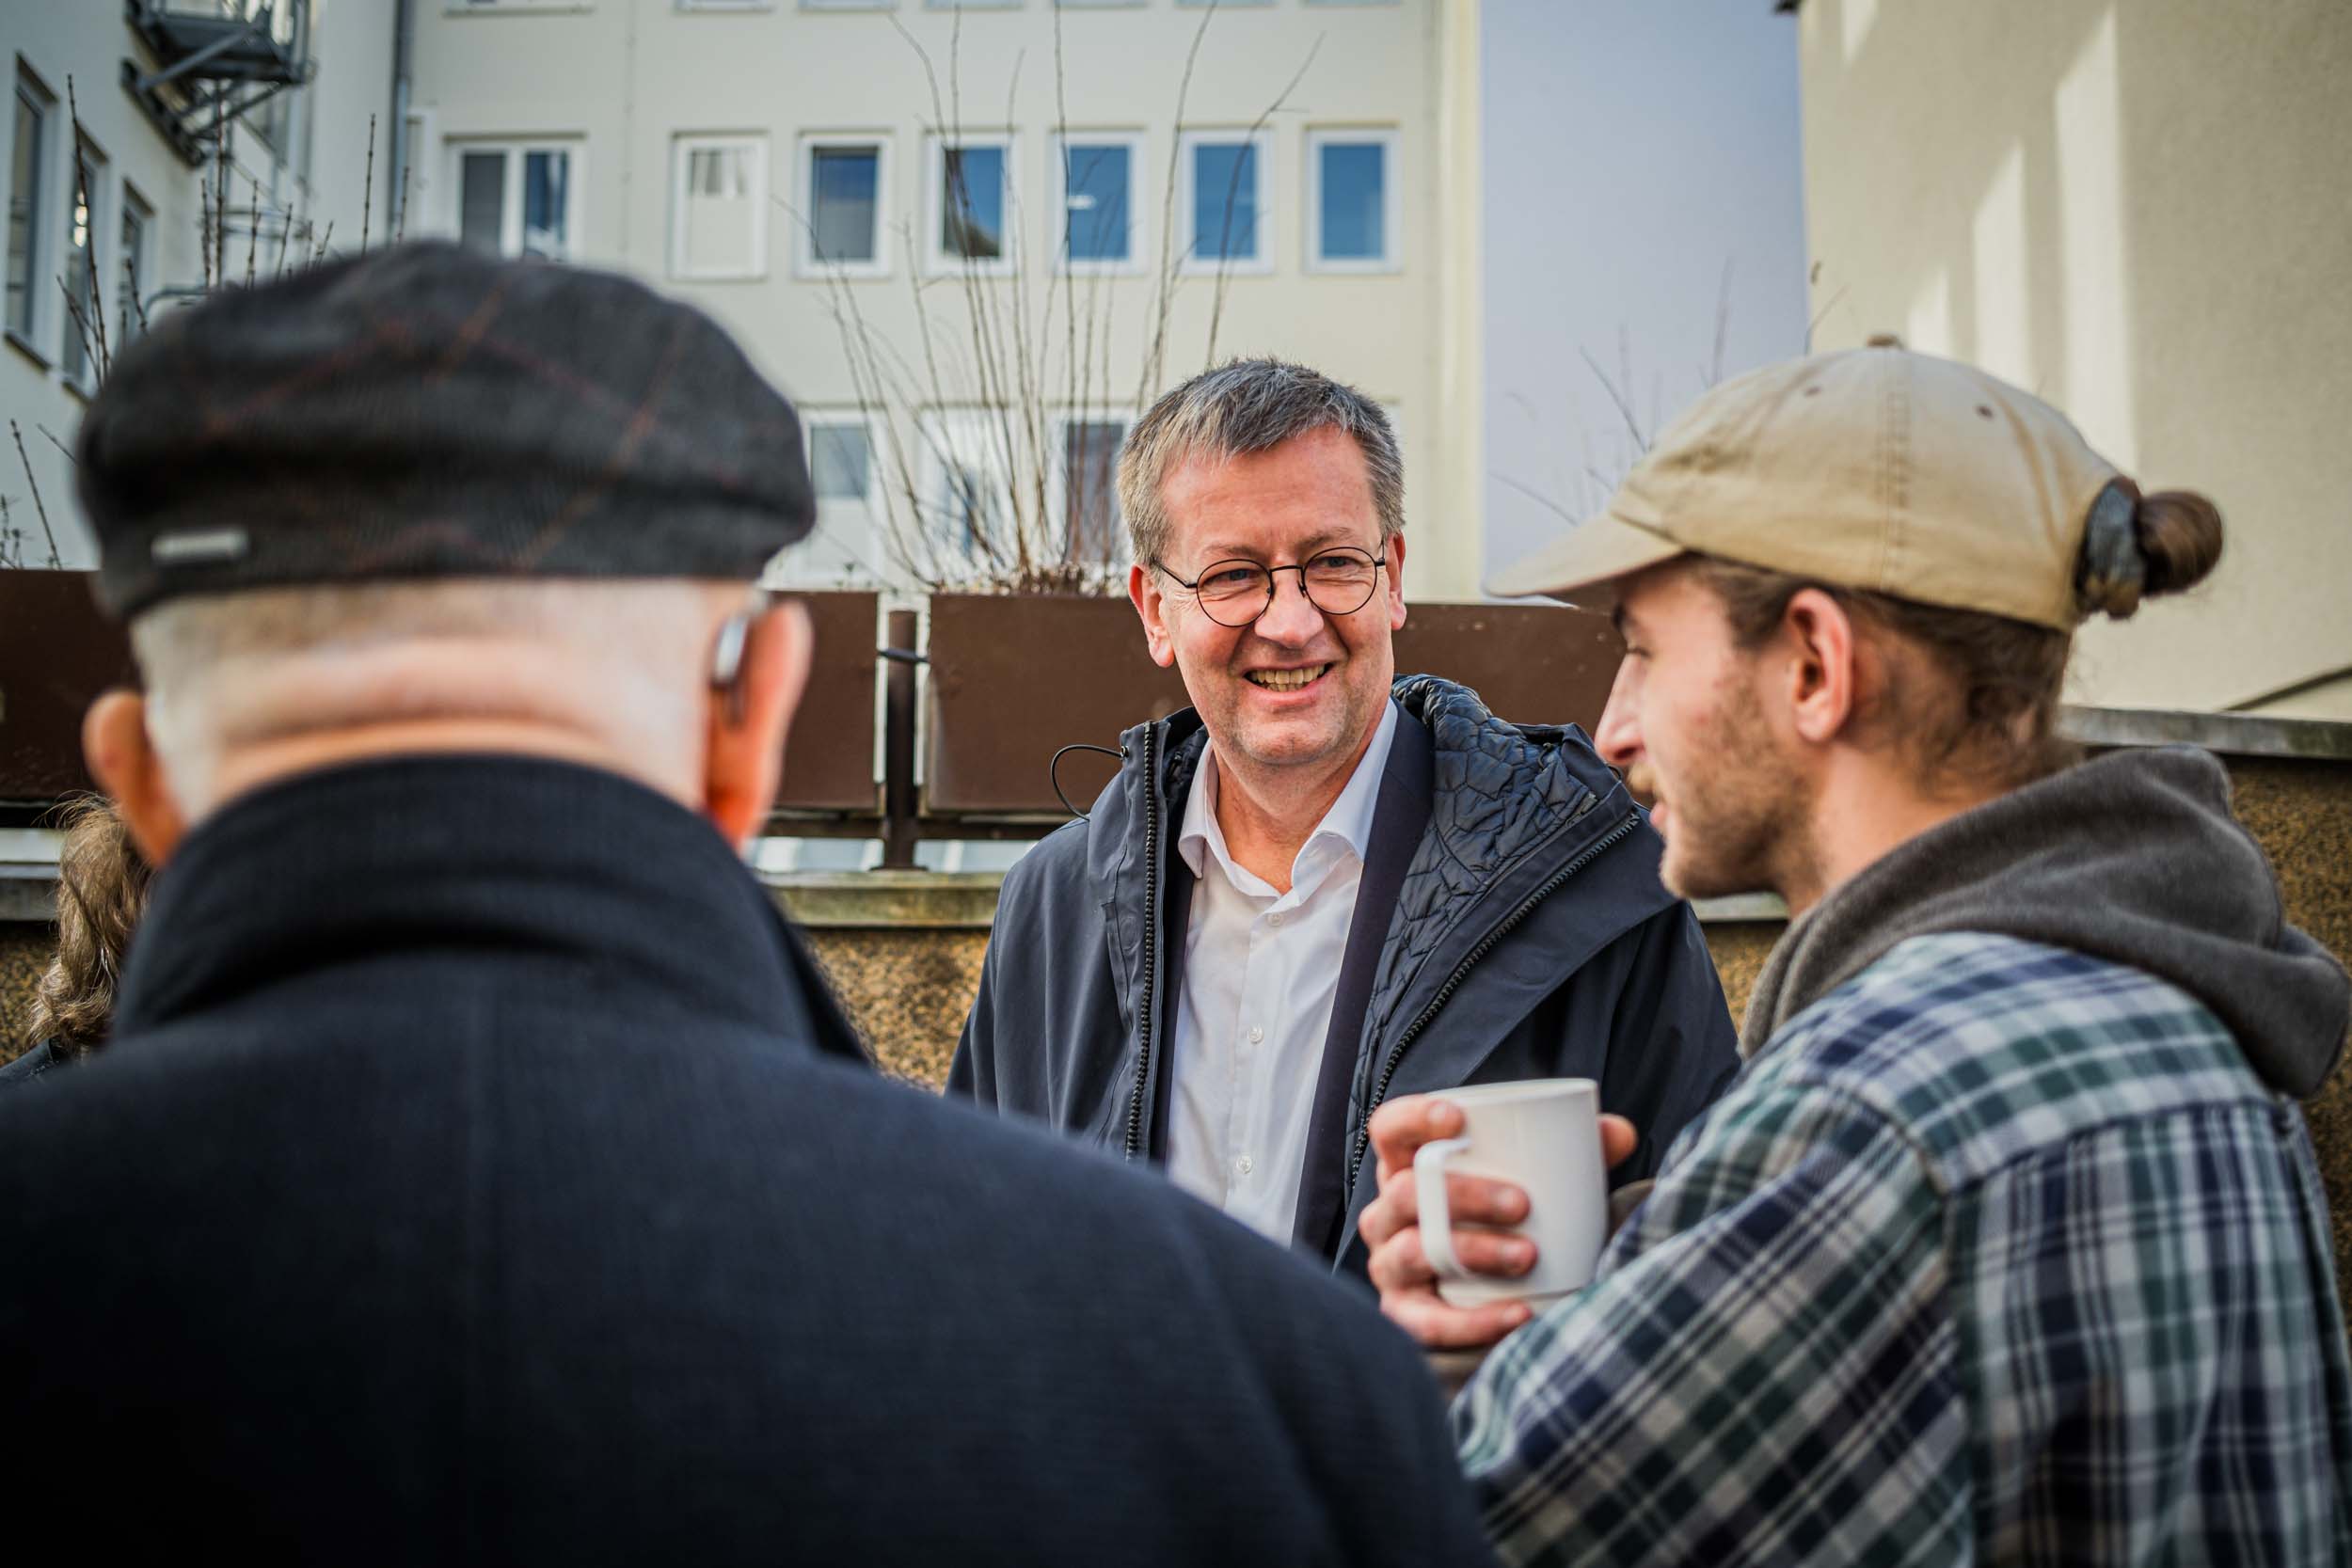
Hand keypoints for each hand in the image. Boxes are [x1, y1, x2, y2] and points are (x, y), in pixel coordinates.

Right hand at [1358, 1094, 1638, 1350]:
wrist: (1509, 1294)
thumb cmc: (1516, 1222)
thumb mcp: (1545, 1184)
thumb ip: (1581, 1153)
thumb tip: (1619, 1132)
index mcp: (1411, 1167)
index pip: (1391, 1131)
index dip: (1413, 1119)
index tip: (1459, 1120)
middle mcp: (1388, 1213)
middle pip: (1407, 1193)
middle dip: (1464, 1195)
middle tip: (1522, 1202)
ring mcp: (1390, 1264)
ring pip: (1414, 1251)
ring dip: (1473, 1251)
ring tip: (1527, 1256)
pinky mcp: (1404, 1315)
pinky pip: (1427, 1322)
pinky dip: (1473, 1321)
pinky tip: (1518, 1314)